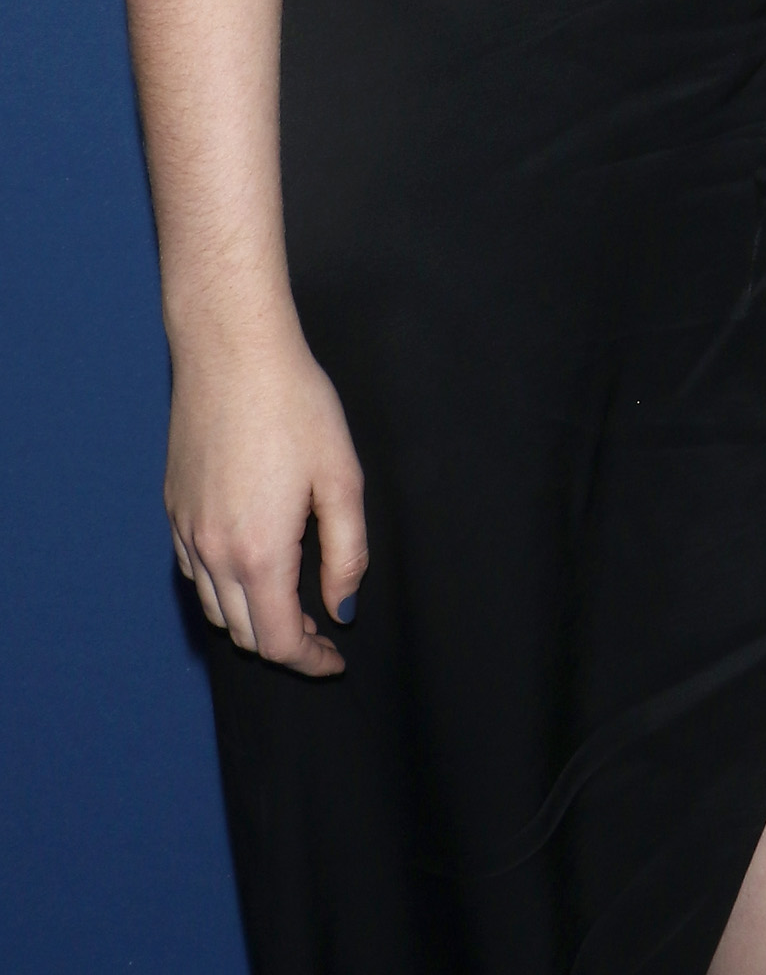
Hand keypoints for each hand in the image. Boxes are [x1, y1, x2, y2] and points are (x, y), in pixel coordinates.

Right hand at [166, 319, 366, 673]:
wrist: (231, 351)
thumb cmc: (294, 404)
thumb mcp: (341, 477)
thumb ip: (346, 552)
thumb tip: (342, 607)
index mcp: (258, 552)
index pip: (278, 642)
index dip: (310, 661)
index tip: (336, 659)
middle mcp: (212, 553)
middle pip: (243, 634)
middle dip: (284, 644)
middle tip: (322, 630)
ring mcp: (187, 532)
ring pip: (215, 608)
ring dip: (252, 618)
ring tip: (292, 600)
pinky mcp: (173, 509)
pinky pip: (195, 572)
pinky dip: (224, 587)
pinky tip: (254, 562)